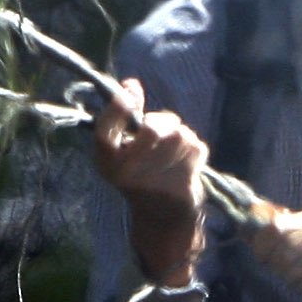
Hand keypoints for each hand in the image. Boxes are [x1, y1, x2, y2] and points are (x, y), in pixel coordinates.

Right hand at [83, 78, 207, 285]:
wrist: (162, 218)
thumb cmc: (142, 173)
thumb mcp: (123, 149)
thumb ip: (124, 116)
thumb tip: (131, 83)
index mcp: (107, 163)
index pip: (105, 130)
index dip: (119, 106)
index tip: (131, 92)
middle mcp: (127, 175)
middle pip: (153, 129)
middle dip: (164, 122)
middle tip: (165, 129)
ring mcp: (156, 182)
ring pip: (179, 135)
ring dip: (181, 136)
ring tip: (175, 152)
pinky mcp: (182, 186)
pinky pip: (196, 147)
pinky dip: (195, 149)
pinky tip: (186, 164)